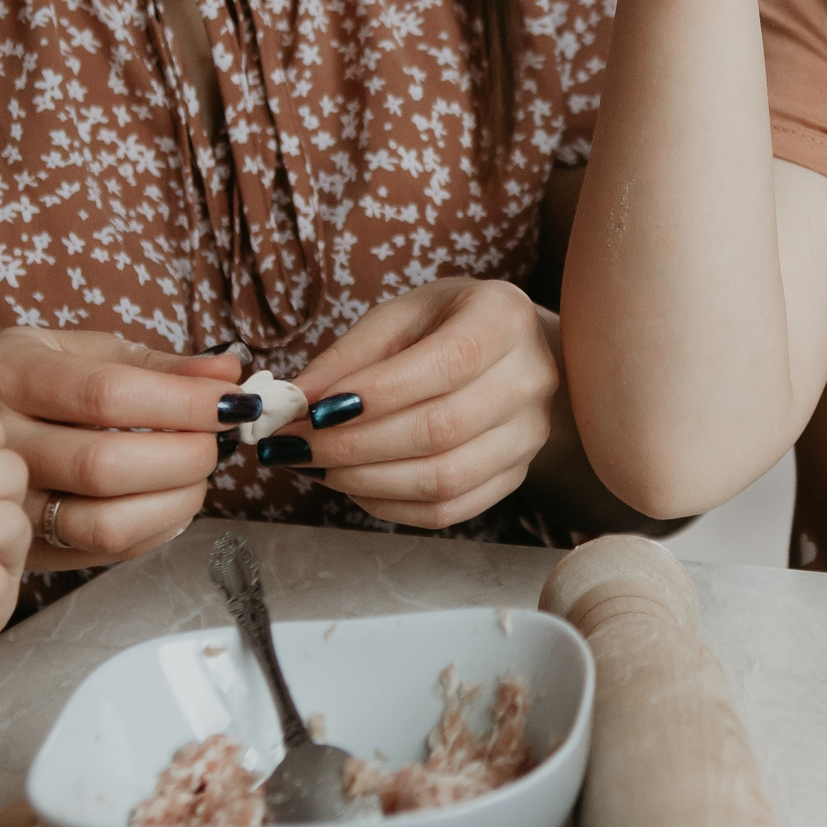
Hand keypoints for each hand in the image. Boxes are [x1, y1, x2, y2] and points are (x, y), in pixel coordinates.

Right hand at [0, 328, 249, 570]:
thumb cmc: (19, 383)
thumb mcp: (73, 351)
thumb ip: (154, 363)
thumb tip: (229, 370)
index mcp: (8, 373)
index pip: (108, 394)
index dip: (184, 401)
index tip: (232, 399)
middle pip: (106, 465)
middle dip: (186, 454)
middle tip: (217, 438)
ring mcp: (0, 505)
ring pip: (104, 522)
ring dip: (177, 500)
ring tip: (195, 470)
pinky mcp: (20, 549)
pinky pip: (103, 552)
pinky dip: (158, 527)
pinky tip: (170, 497)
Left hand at [274, 279, 558, 529]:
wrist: (512, 354)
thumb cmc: (447, 326)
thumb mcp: (401, 316)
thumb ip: (349, 356)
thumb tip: (294, 402)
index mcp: (504, 318)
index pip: (448, 362)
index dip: (378, 393)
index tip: (313, 411)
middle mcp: (531, 377)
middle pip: (442, 428)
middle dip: (354, 445)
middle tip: (295, 447)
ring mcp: (530, 434)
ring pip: (443, 479)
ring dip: (366, 481)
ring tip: (318, 466)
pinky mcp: (516, 476)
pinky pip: (448, 510)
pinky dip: (389, 506)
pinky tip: (354, 485)